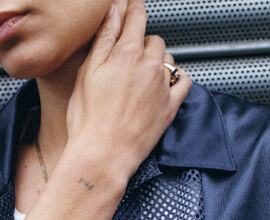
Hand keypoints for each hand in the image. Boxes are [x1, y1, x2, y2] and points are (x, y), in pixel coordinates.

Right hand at [65, 0, 191, 185]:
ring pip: (168, 59)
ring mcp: (162, 86)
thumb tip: (114, 13)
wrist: (103, 156)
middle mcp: (150, 66)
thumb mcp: (87, 73)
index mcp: (127, 53)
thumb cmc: (89, 121)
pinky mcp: (170, 107)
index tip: (131, 11)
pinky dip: (176, 78)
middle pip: (153, 40)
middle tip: (128, 60)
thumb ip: (103, 40)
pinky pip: (183, 81)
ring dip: (158, 62)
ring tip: (142, 77)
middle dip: (142, 44)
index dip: (133, 10)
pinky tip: (165, 84)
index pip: (136, 17)